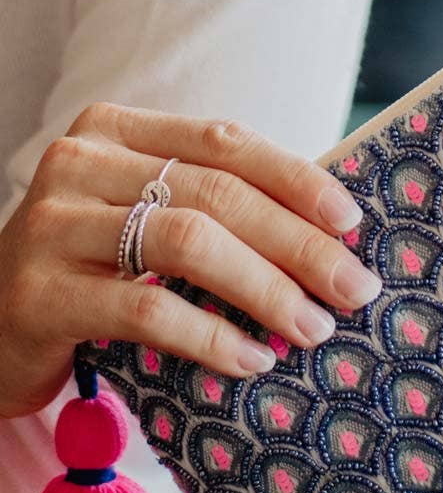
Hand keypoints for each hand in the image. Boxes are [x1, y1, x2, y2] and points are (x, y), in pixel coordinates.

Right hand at [0, 102, 381, 417]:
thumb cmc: (96, 272)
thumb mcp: (151, 223)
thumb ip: (219, 211)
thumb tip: (332, 235)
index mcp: (118, 133)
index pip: (225, 142)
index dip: (297, 181)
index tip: (352, 223)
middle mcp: (81, 163)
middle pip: (218, 194)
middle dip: (299, 245)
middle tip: (353, 290)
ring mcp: (53, 224)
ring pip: (188, 243)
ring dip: (266, 289)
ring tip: (312, 328)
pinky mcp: (40, 293)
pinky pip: (146, 310)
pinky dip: (211, 336)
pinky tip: (252, 359)